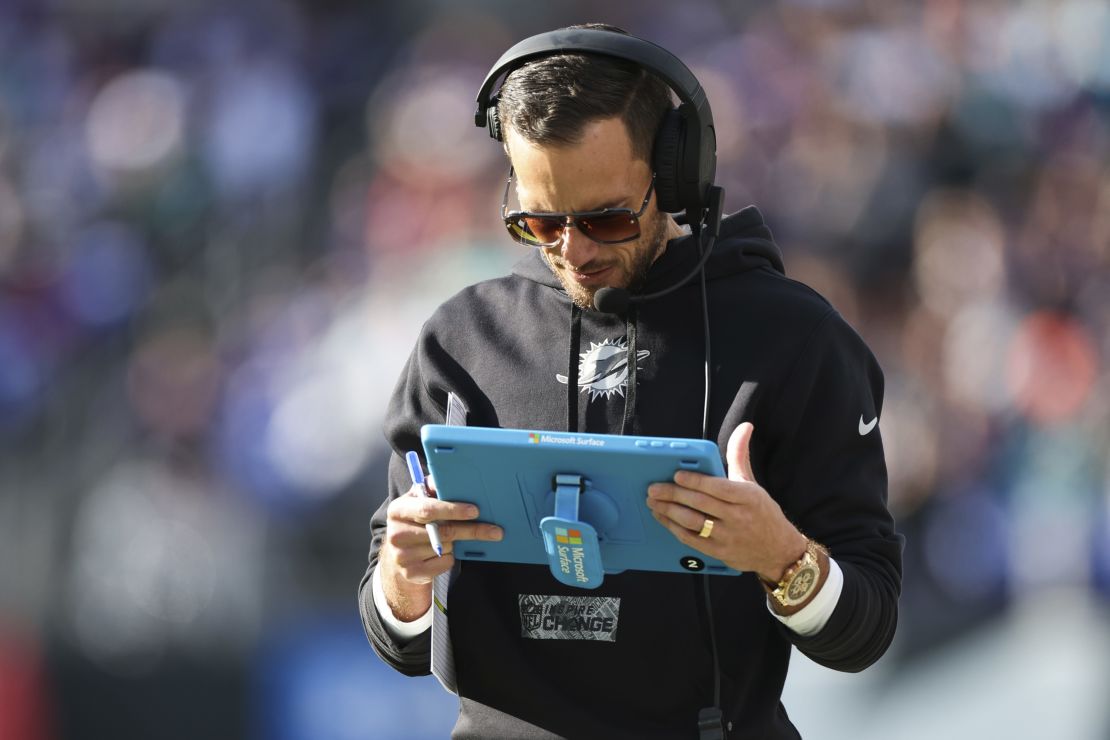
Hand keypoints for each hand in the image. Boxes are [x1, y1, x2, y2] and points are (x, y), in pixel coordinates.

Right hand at [379, 476, 502, 621]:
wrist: (397, 555)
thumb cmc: (414, 521)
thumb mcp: (417, 500)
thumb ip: (432, 488)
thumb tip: (451, 477)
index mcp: (398, 510)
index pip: (428, 509)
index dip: (453, 510)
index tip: (475, 510)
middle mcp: (396, 533)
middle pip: (443, 532)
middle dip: (471, 530)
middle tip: (494, 531)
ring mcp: (402, 555)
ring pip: (445, 548)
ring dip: (456, 543)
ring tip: (454, 538)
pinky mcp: (411, 572)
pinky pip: (444, 563)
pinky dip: (450, 558)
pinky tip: (444, 552)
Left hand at [646, 422, 807, 581]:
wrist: (778, 550)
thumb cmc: (762, 512)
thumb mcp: (752, 482)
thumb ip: (740, 454)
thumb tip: (744, 427)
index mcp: (747, 497)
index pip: (718, 487)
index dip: (695, 481)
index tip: (676, 475)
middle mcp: (738, 517)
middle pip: (700, 504)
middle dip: (673, 495)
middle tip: (653, 488)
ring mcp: (728, 536)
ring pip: (693, 522)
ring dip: (669, 511)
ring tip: (653, 502)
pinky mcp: (719, 552)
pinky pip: (692, 540)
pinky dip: (674, 528)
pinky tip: (664, 518)